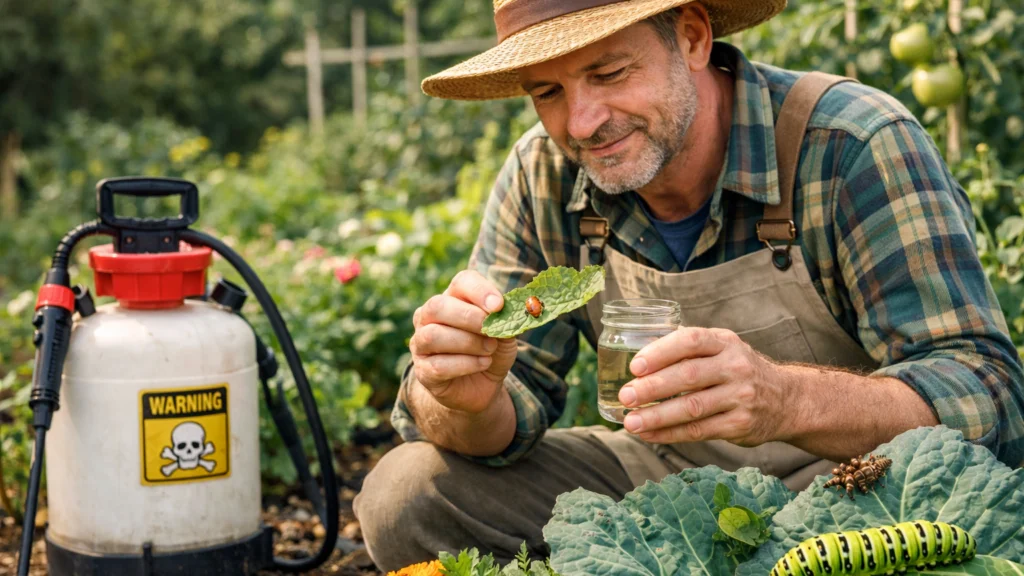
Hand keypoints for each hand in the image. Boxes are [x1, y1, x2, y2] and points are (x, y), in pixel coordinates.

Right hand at [410, 270, 518, 413]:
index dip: (479, 291)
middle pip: (438, 306)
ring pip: (433, 335)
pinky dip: (466, 364)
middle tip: (491, 331)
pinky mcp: (422, 370)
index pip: (461, 282)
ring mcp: (421, 343)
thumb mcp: (504, 336)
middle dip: (469, 317)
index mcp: (452, 299)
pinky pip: (438, 365)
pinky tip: (482, 364)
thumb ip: (505, 322)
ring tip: (489, 350)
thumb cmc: (490, 352)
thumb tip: (507, 312)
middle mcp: (429, 317)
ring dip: (467, 343)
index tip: (498, 305)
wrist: (481, 387)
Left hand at [617, 327, 792, 446]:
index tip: (635, 366)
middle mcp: (735, 367)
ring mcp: (740, 397)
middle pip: (688, 376)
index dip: (660, 352)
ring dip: (656, 417)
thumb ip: (688, 350)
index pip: (690, 341)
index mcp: (725, 342)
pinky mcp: (739, 425)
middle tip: (626, 395)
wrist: (786, 400)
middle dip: (653, 387)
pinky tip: (649, 434)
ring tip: (630, 422)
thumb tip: (638, 361)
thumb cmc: (739, 370)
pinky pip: (698, 431)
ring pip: (691, 408)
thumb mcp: (722, 348)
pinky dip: (670, 434)